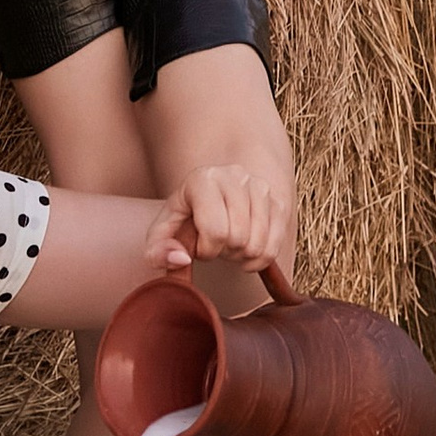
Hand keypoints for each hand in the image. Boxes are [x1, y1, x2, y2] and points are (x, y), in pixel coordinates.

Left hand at [145, 163, 296, 302]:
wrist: (214, 192)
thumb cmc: (186, 215)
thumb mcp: (163, 230)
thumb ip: (157, 250)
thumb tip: (181, 260)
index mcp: (203, 179)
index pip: (215, 231)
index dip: (205, 250)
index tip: (198, 244)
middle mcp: (236, 176)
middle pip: (238, 239)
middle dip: (223, 252)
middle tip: (215, 244)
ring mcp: (261, 187)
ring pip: (257, 246)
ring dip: (240, 256)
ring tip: (228, 243)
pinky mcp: (278, 202)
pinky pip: (273, 249)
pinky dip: (258, 260)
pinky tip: (245, 250)